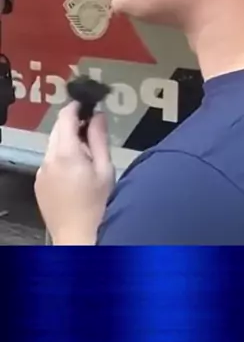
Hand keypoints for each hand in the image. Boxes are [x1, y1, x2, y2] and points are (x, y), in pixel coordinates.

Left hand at [35, 103, 114, 244]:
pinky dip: (62, 158)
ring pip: (54, 146)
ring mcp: (42, 172)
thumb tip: (98, 116)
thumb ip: (99, 138)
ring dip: (68, 142)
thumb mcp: (106, 169)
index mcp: (66, 153)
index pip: (66, 116)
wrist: (79, 237)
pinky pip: (50, 162)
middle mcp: (49, 160)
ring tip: (89, 157)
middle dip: (74, 125)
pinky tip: (77, 173)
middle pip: (58, 129)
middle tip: (94, 130)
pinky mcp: (40, 184)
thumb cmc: (98, 207)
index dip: (77, 106)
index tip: (89, 104)